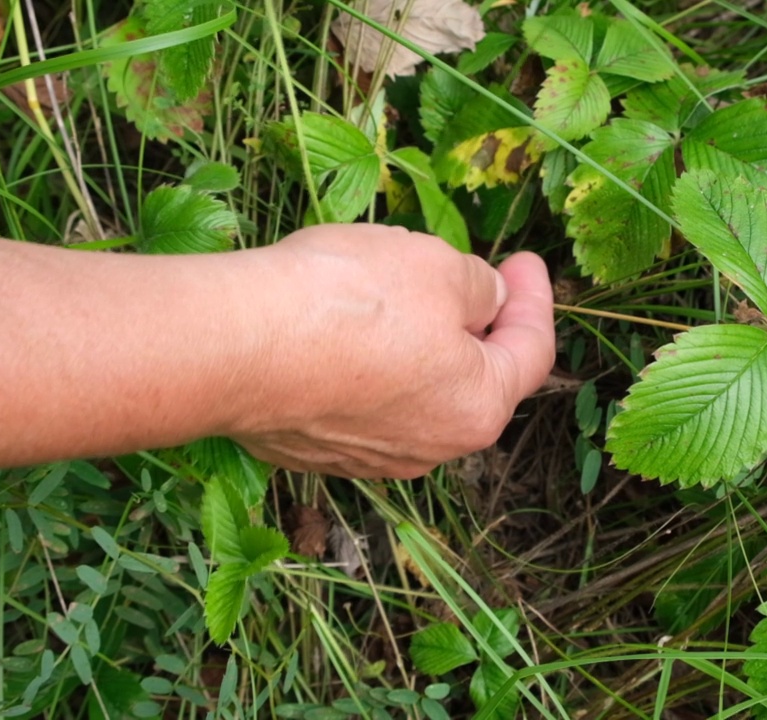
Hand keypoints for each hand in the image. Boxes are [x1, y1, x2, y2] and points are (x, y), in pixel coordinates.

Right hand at [225, 224, 555, 478]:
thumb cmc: (349, 303)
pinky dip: (364, 362)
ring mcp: (366, 457)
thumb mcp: (437, 266)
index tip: (525, 260)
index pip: (531, 351)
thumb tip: (486, 297)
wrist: (233, 345)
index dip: (534, 297)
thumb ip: (478, 284)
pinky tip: (340, 321)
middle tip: (468, 276)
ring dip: (416, 343)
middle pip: (471, 378)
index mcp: (477, 410)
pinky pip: (356, 399)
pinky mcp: (311, 449)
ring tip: (394, 290)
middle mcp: (428, 449)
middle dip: (475, 324)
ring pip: (410, 389)